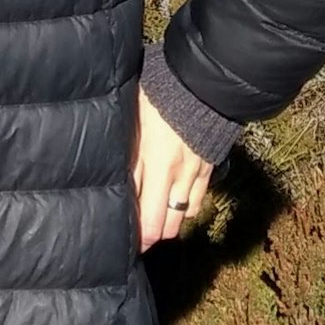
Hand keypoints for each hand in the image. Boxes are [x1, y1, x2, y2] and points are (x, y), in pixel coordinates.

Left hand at [133, 88, 214, 249]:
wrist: (200, 84)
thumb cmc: (159, 96)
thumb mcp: (133, 121)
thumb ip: (127, 154)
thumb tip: (116, 179)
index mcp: (151, 161)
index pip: (141, 211)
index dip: (133, 232)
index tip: (122, 239)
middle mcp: (172, 174)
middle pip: (161, 225)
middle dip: (148, 237)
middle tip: (138, 241)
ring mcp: (192, 175)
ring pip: (179, 218)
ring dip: (167, 224)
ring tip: (155, 224)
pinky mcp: (207, 171)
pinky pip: (197, 203)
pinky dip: (185, 210)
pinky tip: (175, 208)